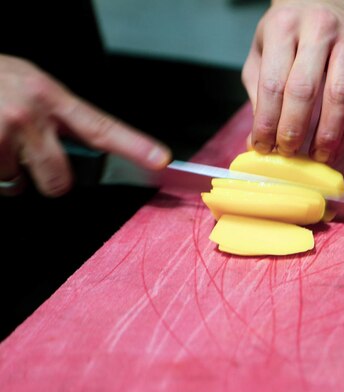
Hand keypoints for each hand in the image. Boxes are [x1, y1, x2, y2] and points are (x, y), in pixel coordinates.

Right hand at [0, 54, 171, 196]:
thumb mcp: (28, 85)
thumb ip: (55, 115)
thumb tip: (79, 148)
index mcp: (49, 96)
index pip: (100, 127)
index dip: (134, 146)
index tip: (160, 160)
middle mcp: (28, 115)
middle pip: (58, 180)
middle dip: (48, 181)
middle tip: (31, 160)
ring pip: (16, 184)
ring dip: (7, 171)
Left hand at [241, 0, 343, 162]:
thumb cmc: (288, 31)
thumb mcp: (263, 50)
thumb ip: (259, 92)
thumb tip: (259, 141)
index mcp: (284, 27)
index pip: (273, 83)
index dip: (267, 121)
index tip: (262, 146)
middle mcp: (318, 30)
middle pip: (305, 90)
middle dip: (294, 129)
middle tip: (287, 153)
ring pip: (339, 96)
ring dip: (327, 134)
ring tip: (317, 156)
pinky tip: (335, 145)